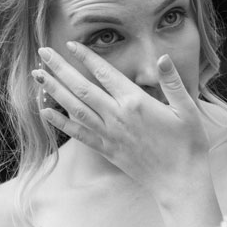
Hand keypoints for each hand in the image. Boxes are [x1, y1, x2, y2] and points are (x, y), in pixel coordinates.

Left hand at [34, 43, 212, 199]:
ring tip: (38, 75)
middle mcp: (117, 117)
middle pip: (81, 87)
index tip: (71, 44)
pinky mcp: (106, 149)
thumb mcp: (188, 109)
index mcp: (136, 102)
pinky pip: (78, 133)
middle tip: (43, 52)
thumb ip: (173, 82)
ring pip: (74, 108)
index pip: (105, 73)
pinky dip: (60, 122)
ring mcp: (109, 134)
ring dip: (54, 90)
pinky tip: (44, 112)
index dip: (86, 57)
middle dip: (60, 68)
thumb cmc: (188, 145)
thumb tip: (161, 57)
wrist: (179, 182)